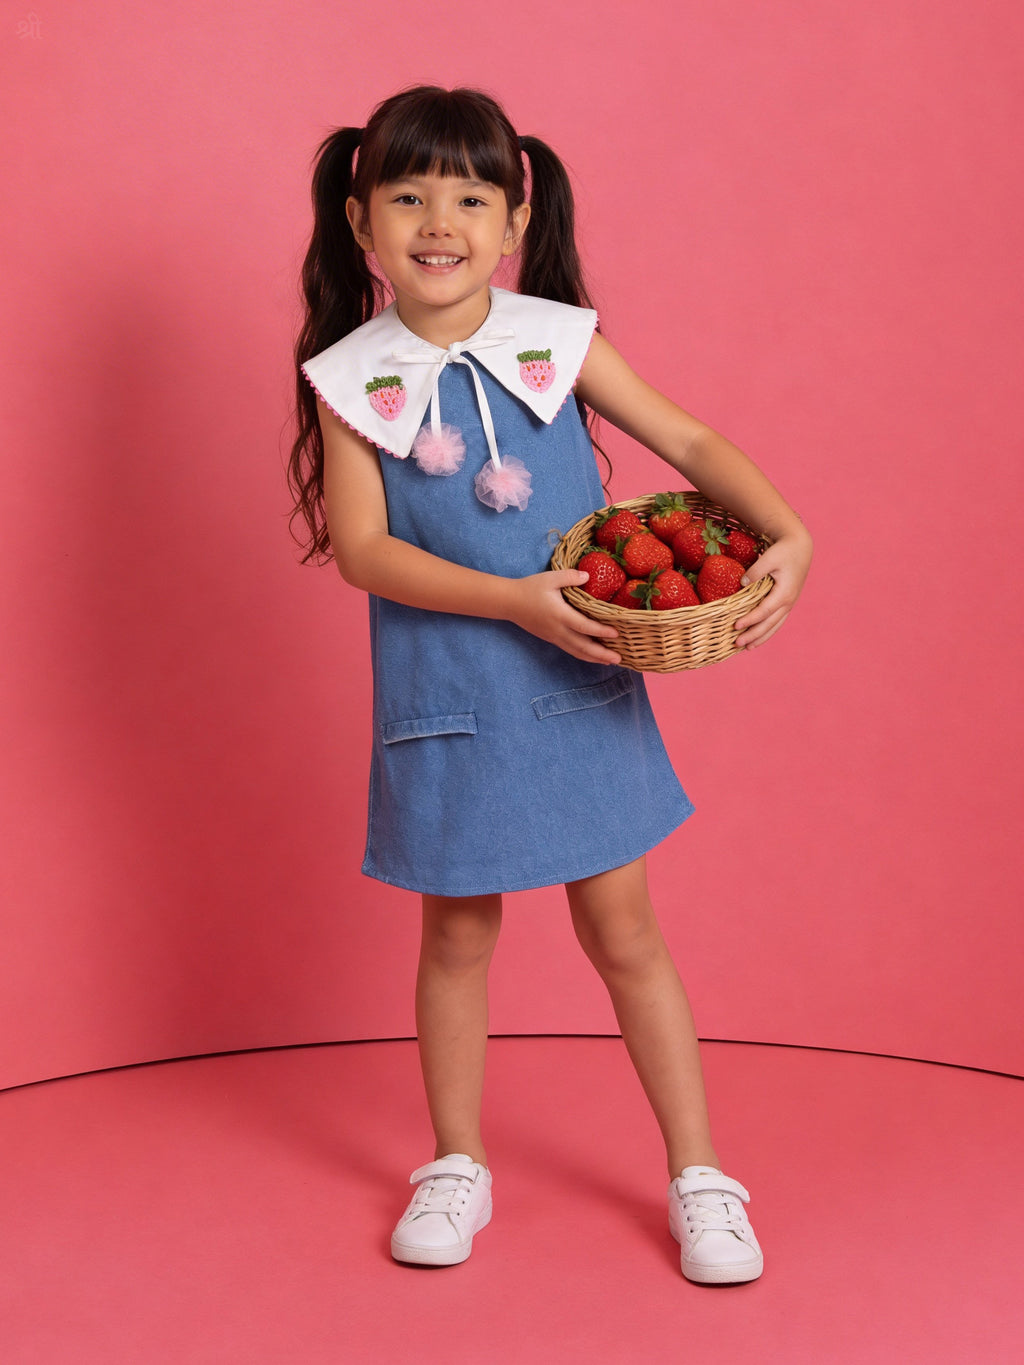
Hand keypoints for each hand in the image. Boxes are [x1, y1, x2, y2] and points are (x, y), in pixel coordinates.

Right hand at [507, 570, 620, 664]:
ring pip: (577, 651)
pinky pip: (570, 649)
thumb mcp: (550, 578)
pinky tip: (593, 657)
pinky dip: (584, 655)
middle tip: (618, 658)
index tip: (616, 633)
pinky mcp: (551, 638)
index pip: (583, 625)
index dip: (600, 630)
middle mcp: (558, 629)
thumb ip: (570, 576)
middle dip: (601, 653)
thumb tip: (588, 576)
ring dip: (594, 658)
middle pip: (582, 646)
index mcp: (559, 614)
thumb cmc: (530, 588)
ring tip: (610, 661)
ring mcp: (554, 637)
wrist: (510, 602)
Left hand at [732, 529, 812, 649]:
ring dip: (761, 637)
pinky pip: (777, 620)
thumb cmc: (784, 551)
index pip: (764, 611)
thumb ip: (756, 571)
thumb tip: (742, 583)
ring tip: (747, 648)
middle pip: (770, 624)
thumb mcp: (770, 557)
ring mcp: (789, 603)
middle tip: (737, 644)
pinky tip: (758, 637)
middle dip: (754, 635)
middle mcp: (788, 602)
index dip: (750, 620)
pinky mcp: (787, 601)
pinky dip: (768, 630)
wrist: (801, 547)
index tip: (735, 626)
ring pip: (775, 625)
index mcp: (784, 593)